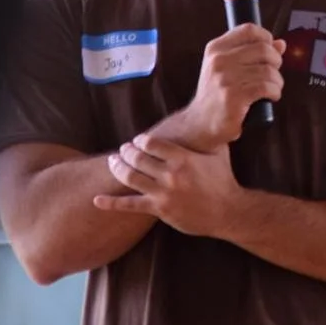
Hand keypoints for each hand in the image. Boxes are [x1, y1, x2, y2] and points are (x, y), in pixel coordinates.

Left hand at [93, 134, 243, 237]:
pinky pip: (130, 205)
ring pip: (131, 177)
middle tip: (122, 150)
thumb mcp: (219, 151)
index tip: (137, 141)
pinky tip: (97, 199)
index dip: (140, 141)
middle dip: (126, 152)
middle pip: (137, 158)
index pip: (151, 143)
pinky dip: (111, 202)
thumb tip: (215, 113)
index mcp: (183, 157)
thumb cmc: (224, 179)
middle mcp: (171, 174)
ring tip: (113, 162)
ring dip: (117, 168)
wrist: (228, 211)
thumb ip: (210, 135)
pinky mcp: (159, 209)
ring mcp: (164, 193)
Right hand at [172, 23, 285, 148]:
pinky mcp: (234, 98)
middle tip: (273, 73)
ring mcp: (226, 79)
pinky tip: (271, 96)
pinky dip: (275, 92)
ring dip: (277, 80)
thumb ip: (251, 53)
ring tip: (273, 88)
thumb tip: (281, 44)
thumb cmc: (217, 94)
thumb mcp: (227, 68)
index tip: (271, 49)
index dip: (266, 37)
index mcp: (216, 48)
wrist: (200, 123)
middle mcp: (219, 61)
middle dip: (276, 61)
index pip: (248, 30)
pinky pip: (266, 87)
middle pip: (263, 49)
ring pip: (268, 71)